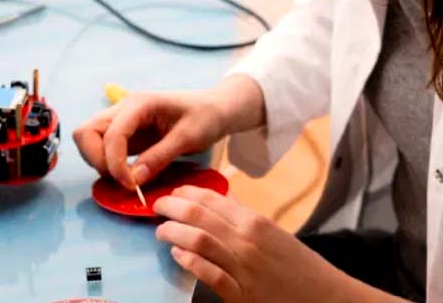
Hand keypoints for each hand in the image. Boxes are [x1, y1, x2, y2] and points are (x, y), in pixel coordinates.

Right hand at [73, 89, 226, 188]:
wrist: (213, 109)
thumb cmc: (205, 117)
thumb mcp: (188, 137)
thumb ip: (160, 157)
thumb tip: (133, 180)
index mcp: (138, 104)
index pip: (111, 134)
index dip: (115, 164)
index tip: (132, 186)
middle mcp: (122, 110)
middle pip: (85, 133)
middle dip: (97, 160)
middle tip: (122, 180)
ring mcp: (121, 121)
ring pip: (87, 139)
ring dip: (98, 162)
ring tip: (126, 177)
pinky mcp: (124, 134)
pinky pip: (100, 147)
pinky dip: (106, 163)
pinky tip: (128, 174)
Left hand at [154, 186, 373, 302]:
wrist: (328, 298)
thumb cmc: (298, 265)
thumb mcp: (272, 232)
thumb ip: (243, 216)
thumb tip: (218, 199)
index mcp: (254, 222)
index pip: (211, 199)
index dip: (185, 193)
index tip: (172, 192)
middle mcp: (246, 240)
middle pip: (199, 215)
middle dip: (171, 207)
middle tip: (157, 206)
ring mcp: (243, 268)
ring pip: (200, 240)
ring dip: (174, 232)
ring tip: (161, 230)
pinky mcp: (241, 295)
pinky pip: (210, 274)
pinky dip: (191, 262)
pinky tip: (178, 255)